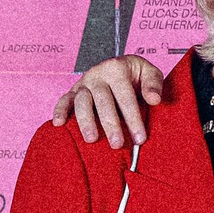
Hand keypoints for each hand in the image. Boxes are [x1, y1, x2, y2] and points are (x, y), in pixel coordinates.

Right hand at [51, 56, 165, 147]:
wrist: (120, 69)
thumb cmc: (136, 76)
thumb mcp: (149, 72)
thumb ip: (154, 84)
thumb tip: (154, 100)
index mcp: (116, 68)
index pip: (125, 95)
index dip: (133, 118)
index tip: (140, 138)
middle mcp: (97, 74)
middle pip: (102, 100)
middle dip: (110, 123)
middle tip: (117, 144)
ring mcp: (84, 83)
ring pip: (82, 102)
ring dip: (86, 121)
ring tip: (92, 139)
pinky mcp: (73, 92)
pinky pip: (64, 100)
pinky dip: (59, 110)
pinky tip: (58, 124)